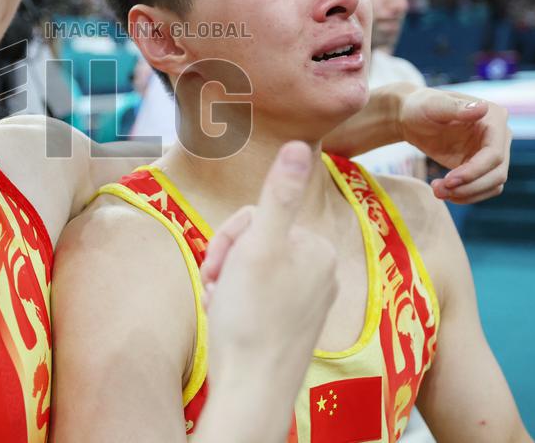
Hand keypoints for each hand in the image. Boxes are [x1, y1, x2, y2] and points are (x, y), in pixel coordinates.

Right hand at [200, 142, 337, 396]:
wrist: (252, 391)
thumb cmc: (252, 320)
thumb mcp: (260, 247)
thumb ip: (279, 195)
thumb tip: (300, 143)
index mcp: (317, 249)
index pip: (257, 218)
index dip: (229, 237)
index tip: (217, 265)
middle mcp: (320, 273)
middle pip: (256, 244)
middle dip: (227, 261)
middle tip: (214, 286)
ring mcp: (307, 303)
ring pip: (251, 272)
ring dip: (226, 284)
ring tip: (219, 307)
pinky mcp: (292, 328)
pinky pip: (257, 300)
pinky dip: (235, 306)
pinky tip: (227, 322)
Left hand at [398, 88, 510, 203]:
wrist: (411, 117)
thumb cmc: (421, 106)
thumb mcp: (433, 104)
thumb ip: (456, 108)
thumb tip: (482, 108)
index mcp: (494, 119)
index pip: (495, 154)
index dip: (474, 172)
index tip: (448, 181)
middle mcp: (499, 137)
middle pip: (497, 174)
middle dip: (469, 187)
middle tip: (438, 191)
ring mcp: (491, 153)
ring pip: (492, 185)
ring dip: (466, 194)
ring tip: (437, 191)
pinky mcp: (480, 166)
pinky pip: (481, 188)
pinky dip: (465, 195)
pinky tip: (443, 191)